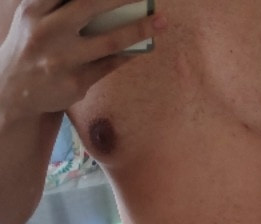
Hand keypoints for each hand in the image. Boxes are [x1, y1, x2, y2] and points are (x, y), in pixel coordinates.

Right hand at [0, 0, 166, 118]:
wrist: (15, 92)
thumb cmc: (34, 48)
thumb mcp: (35, 20)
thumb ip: (60, 6)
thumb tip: (111, 4)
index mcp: (34, 9)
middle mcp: (46, 32)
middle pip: (90, 6)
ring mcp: (62, 60)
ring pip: (109, 41)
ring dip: (139, 29)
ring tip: (160, 22)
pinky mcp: (77, 82)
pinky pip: (110, 64)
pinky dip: (129, 53)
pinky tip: (143, 46)